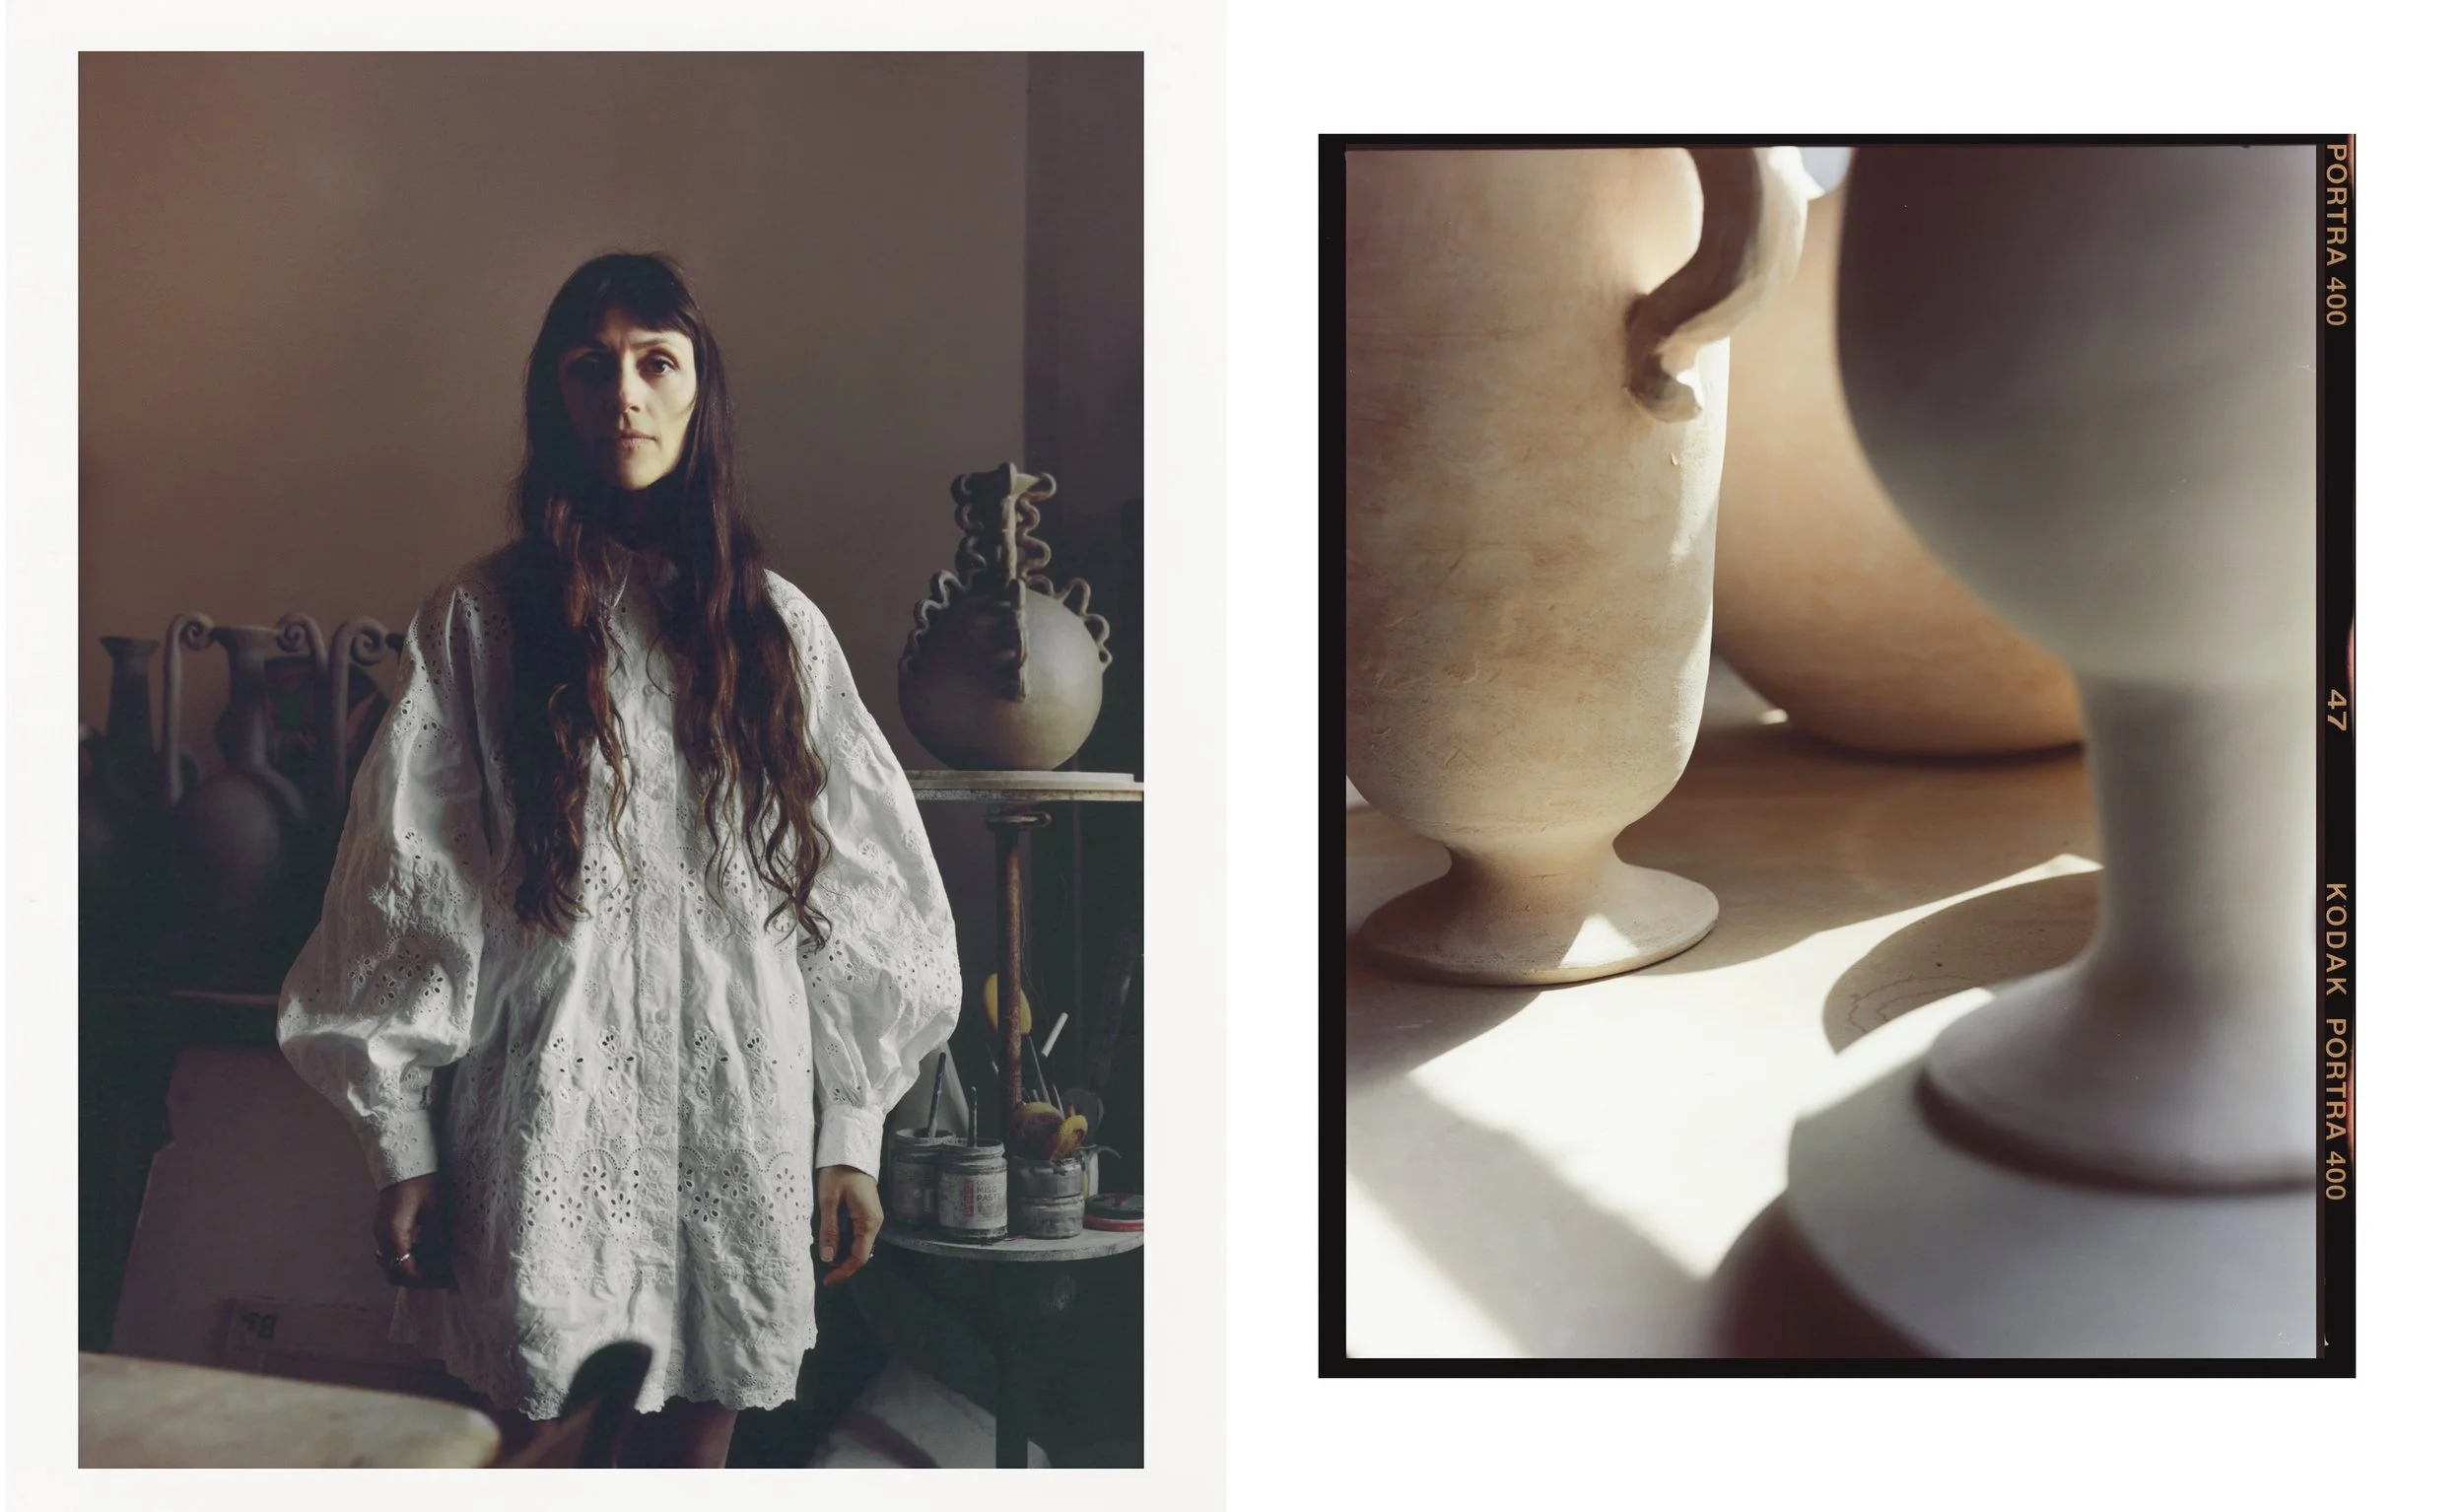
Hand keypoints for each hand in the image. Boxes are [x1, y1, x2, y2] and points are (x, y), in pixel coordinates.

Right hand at [372, 1173, 446, 1286]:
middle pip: (394, 1272)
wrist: (402, 1160)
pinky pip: (392, 1252)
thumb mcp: (435, 1208)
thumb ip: (436, 1236)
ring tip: (437, 1261)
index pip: (405, 1271)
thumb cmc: (421, 1180)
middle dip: (418, 1277)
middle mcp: (382, 1237)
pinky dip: (407, 1257)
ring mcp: (380, 1233)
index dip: (425, 1278)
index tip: (444, 1277)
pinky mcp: (383, 1228)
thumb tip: (442, 1259)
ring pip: (392, 1264)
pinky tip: (425, 1250)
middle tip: (441, 1273)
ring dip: (413, 1267)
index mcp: (394, 1233)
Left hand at [815, 1165, 881, 1287]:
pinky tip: (832, 1241)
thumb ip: (829, 1230)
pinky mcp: (866, 1213)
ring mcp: (872, 1218)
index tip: (826, 1279)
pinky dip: (845, 1243)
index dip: (844, 1271)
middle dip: (842, 1265)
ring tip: (824, 1255)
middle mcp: (874, 1223)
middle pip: (861, 1253)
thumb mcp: (829, 1201)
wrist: (850, 1151)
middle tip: (822, 1270)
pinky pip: (858, 1235)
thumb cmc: (839, 1173)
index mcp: (868, 1222)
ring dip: (843, 1254)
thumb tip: (828, 1258)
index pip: (859, 1257)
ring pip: (859, 1245)